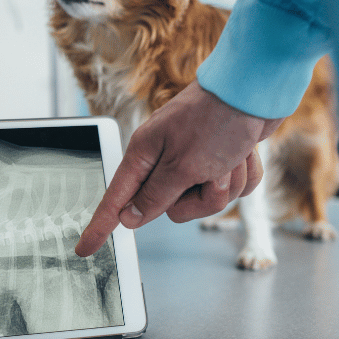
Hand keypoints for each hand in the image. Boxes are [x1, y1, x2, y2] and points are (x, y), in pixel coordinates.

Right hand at [76, 81, 283, 256]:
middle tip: (211, 172)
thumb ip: (154, 197)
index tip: (84, 249)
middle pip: (172, 207)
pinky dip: (242, 175)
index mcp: (145, 155)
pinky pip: (231, 188)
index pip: (116, 200)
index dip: (100, 226)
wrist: (255, 89)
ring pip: (207, 200)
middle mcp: (166, 159)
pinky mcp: (220, 160)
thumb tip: (129, 218)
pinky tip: (244, 154)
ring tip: (231, 157)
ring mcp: (194, 159)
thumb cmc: (216, 120)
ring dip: (226, 183)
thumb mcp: (182, 166)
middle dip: (201, 198)